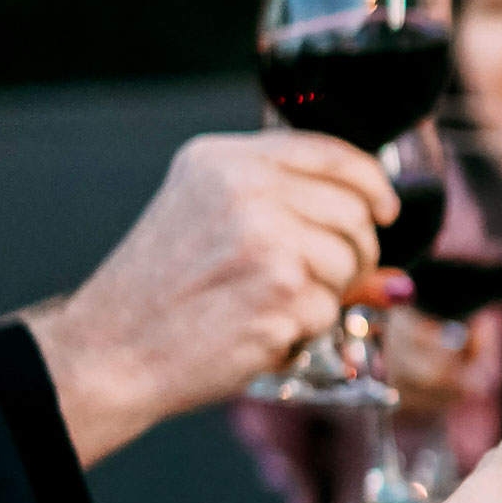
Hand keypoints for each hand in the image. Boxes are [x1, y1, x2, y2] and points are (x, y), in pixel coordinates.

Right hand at [26, 132, 399, 463]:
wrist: (110, 351)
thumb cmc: (158, 295)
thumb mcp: (211, 225)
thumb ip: (293, 220)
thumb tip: (391, 270)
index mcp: (224, 160)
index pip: (330, 152)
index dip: (371, 181)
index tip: (384, 208)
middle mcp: (245, 188)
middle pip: (354, 211)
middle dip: (355, 252)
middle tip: (318, 279)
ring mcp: (266, 238)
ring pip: (351, 262)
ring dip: (328, 294)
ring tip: (269, 304)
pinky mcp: (281, 291)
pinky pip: (332, 309)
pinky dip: (306, 329)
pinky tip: (258, 329)